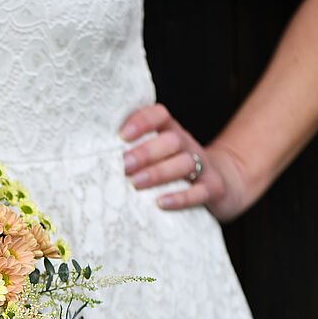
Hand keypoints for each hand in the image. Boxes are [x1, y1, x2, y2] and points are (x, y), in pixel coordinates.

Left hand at [119, 104, 251, 221]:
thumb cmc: (175, 171)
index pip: (160, 116)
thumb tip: (93, 160)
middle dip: (146, 152)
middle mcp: (187, 145)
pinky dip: (181, 197)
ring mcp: (203, 166)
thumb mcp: (158, 157)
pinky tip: (161, 203)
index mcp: (171, 133)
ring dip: (158, 173)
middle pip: (171, 140)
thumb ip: (133, 153)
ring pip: (185, 163)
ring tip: (135, 183)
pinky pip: (200, 191)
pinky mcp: (214, 188)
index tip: (121, 135)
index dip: (142, 121)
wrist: (224, 185)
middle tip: (123, 165)